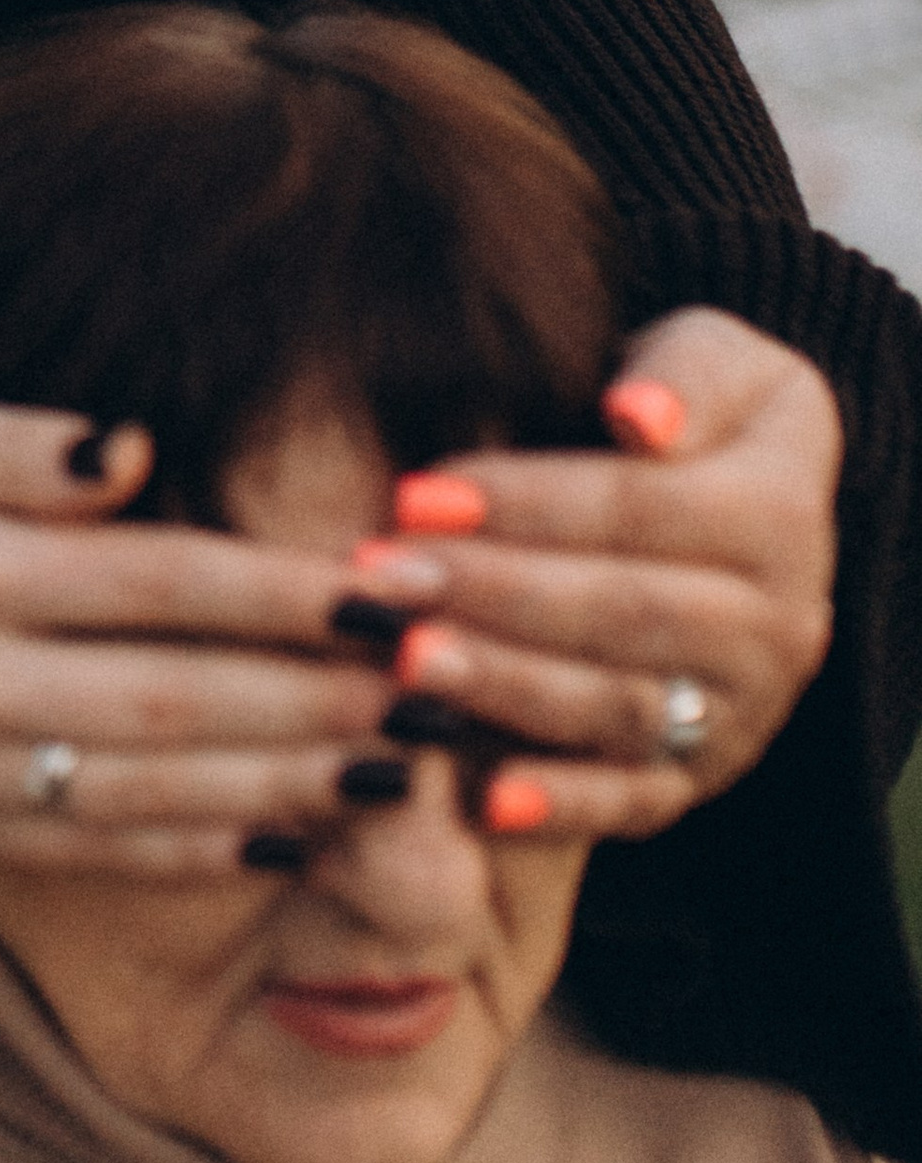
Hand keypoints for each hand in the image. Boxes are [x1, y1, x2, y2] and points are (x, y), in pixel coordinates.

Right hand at [0, 389, 397, 873]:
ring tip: (395, 777)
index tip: (386, 594)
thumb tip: (142, 451)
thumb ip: (25, 446)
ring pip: (147, 788)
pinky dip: (195, 845)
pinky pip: (90, 845)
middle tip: (432, 698)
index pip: (152, 583)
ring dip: (283, 786)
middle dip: (316, 702)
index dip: (279, 593)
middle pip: (173, 698)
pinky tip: (286, 834)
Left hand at [329, 308, 839, 841]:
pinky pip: (634, 802)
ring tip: (402, 663)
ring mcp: (741, 711)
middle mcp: (780, 626)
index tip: (415, 492)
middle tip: (380, 581)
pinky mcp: (698, 775)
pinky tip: (483, 800)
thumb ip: (685, 373)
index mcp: (782, 514)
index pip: (641, 508)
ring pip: (619, 709)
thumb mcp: (710, 356)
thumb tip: (638, 414)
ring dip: (506, 691)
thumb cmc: (688, 408)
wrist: (731, 501)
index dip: (527, 502)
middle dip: (493, 595)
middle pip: (624, 613)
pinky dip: (562, 806)